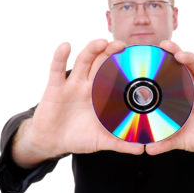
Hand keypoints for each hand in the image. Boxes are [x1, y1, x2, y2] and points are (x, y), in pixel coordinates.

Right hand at [13, 40, 143, 167]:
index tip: (139, 58)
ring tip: (102, 42)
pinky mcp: (55, 87)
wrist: (52, 142)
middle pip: (101, 63)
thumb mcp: (101, 140)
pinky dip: (60, 57)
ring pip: (83, 61)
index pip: (115, 75)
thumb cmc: (79, 137)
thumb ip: (120, 143)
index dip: (125, 66)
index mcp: (101, 95)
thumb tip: (142, 150)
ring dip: (92, 50)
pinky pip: (56, 69)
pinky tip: (66, 46)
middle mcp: (89, 85)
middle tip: (123, 46)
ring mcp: (72, 84)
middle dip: (111, 52)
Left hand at [145, 41, 193, 166]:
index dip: (159, 66)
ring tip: (179, 54)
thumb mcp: (183, 139)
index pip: (170, 74)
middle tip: (161, 46)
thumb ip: (167, 142)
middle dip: (173, 53)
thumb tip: (148, 149)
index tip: (145, 58)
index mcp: (183, 93)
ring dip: (190, 58)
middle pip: (183, 64)